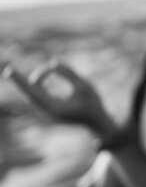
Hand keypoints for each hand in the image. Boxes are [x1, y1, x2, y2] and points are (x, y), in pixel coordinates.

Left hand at [2, 60, 116, 138]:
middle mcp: (46, 112)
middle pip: (30, 92)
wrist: (96, 122)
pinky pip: (37, 96)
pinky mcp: (48, 112)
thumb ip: (69, 74)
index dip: (20, 81)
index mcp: (54, 108)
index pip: (32, 91)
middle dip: (27, 79)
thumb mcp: (84, 86)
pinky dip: (38, 85)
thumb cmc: (92, 104)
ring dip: (38, 80)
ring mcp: (46, 113)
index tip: (9, 71)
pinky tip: (42, 77)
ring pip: (33, 93)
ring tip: (48, 71)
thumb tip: (52, 63)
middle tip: (10, 69)